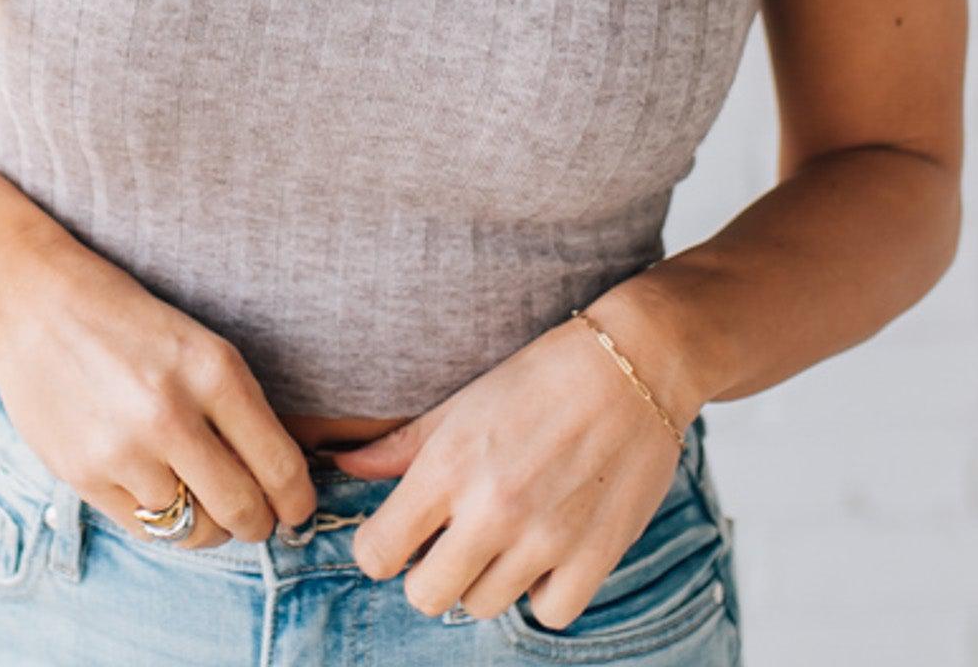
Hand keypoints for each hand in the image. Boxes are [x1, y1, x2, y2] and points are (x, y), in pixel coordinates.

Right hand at [0, 221, 319, 550]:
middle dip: (259, 524)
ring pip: (194, 529)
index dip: (297, 501)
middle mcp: (172, 414)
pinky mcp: (84, 476)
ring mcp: (124, 451)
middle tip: (259, 520)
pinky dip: (162, 522)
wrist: (34, 302)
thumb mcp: (198, 343)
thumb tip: (280, 476)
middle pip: (242, 510)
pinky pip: (145, 529)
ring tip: (206, 505)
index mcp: (214, 370)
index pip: (279, 465)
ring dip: (209, 527)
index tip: (298, 509)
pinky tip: (163, 497)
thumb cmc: (127, 319)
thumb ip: (237, 406)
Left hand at [320, 310, 693, 629]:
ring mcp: (545, 539)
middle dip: (430, 571)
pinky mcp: (594, 558)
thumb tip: (344, 465)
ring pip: (483, 605)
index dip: (381, 548)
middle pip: (425, 596)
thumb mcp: (462, 402)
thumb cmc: (540, 375)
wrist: (633, 364)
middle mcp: (492, 509)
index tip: (400, 533)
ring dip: (487, 576)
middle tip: (453, 536)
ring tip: (507, 530)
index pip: (377, 554)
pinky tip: (548, 547)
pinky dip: (544, 589)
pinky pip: (547, 612)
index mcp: (450, 466)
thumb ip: (401, 445)